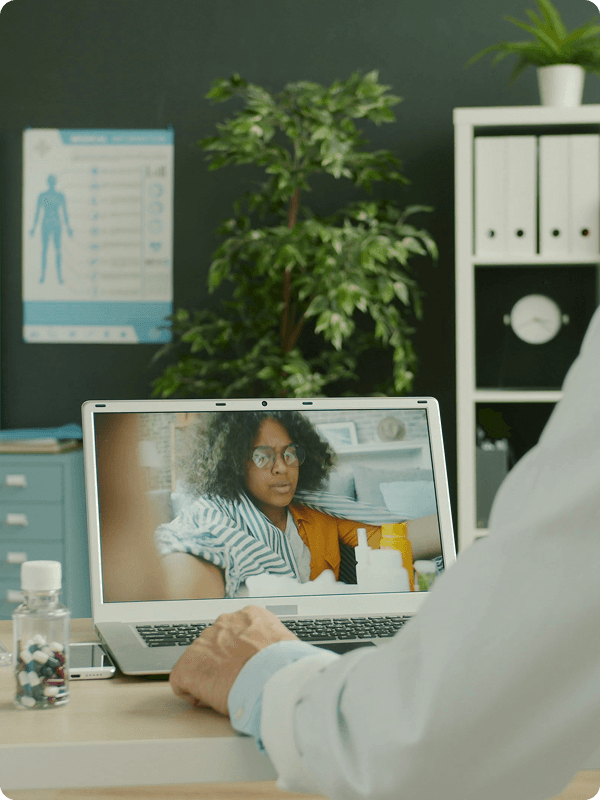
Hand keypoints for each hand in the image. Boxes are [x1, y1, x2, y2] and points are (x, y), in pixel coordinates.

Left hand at [169, 605, 298, 715]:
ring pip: (201, 662)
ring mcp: (203, 642)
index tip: (247, 665)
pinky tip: (210, 700)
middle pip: (217, 644)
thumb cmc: (285, 666)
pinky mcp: (188, 665)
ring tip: (228, 692)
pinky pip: (182, 682)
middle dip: (224, 662)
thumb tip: (285, 660)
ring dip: (211, 676)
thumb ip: (278, 647)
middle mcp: (224, 622)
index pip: (238, 631)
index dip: (241, 652)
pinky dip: (193, 693)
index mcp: (250, 616)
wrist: (271, 677)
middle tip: (238, 681)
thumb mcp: (288, 646)